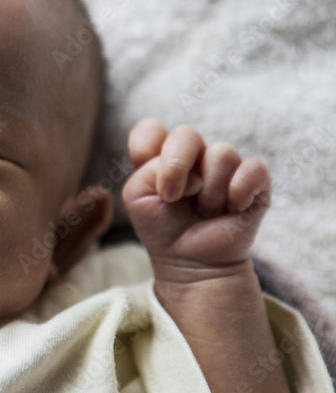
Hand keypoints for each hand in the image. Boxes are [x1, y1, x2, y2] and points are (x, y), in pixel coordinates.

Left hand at [122, 118, 271, 278]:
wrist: (190, 262)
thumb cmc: (162, 228)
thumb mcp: (137, 198)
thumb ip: (148, 170)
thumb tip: (191, 167)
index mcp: (163, 157)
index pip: (151, 129)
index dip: (145, 145)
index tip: (144, 171)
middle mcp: (195, 157)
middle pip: (186, 134)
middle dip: (176, 167)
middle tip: (171, 197)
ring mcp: (226, 168)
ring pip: (221, 153)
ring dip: (209, 191)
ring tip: (205, 211)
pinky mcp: (255, 182)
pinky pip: (252, 168)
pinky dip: (238, 192)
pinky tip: (232, 210)